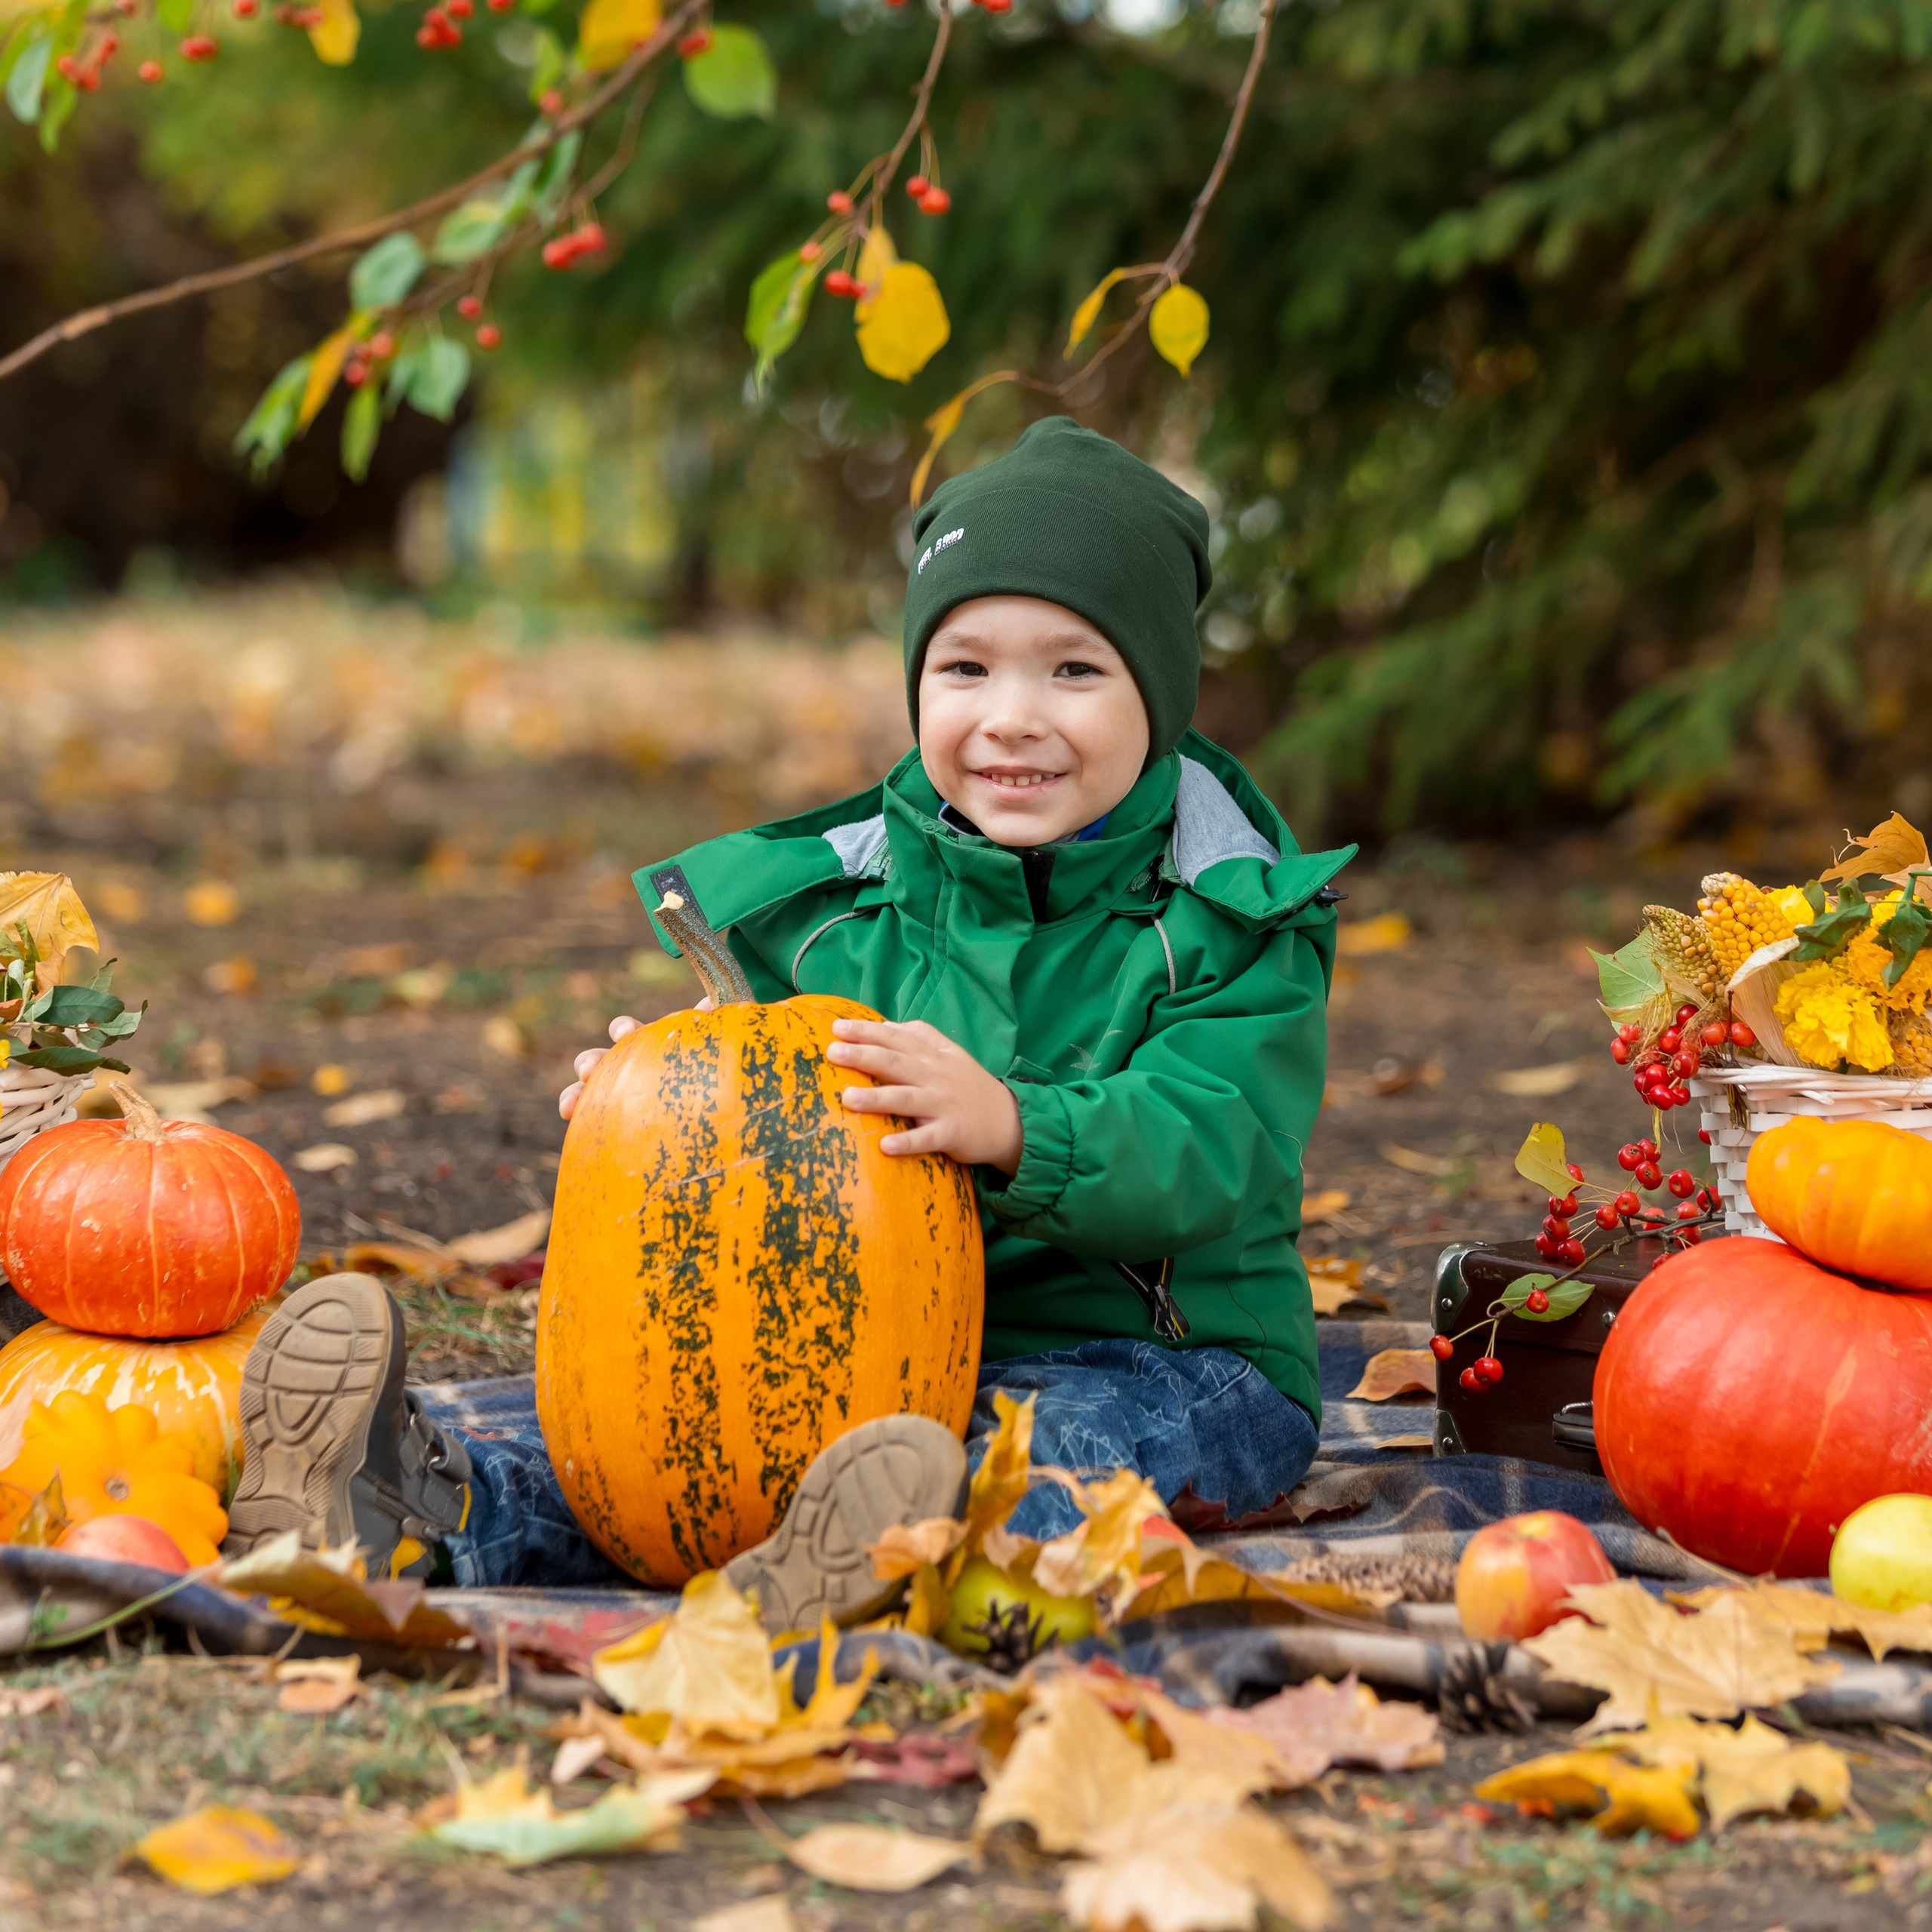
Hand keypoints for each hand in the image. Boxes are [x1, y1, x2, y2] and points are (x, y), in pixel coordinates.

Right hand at [557, 1002, 713, 1119]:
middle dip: (591, 1061)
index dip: (623, 1030)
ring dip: (575, 1091)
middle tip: (588, 1069)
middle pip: (600, 1059)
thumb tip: (707, 1004)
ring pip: (587, 1089)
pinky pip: (589, 1117)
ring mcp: (617, 1092)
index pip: (628, 1031)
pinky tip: (568, 1117)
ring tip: (569, 1104)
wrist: (710, 1101)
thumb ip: (705, 1025)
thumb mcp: (706, 1043)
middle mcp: (626, 1065)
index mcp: (647, 1044)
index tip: (622, 1034)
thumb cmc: (706, 1063)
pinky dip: (576, 1114)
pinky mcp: (613, 1117)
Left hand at [825, 1017, 1022, 1172]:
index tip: (837, 1028)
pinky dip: (907, 1141)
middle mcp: (936, 1077)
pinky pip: (927, 1138)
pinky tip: (885, 1146)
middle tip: (832, 1052)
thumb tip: (886, 1024)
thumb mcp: (950, 1054)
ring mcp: (944, 1105)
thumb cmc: (969, 1086)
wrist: (1009, 1121)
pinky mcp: (952, 1134)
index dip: (867, 1032)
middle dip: (863, 1056)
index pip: (896, 1039)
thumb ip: (921, 1036)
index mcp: (933, 1056)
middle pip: (896, 1063)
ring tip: (847, 1097)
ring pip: (906, 1099)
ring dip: (877, 1098)